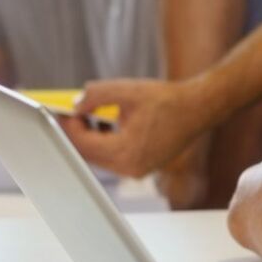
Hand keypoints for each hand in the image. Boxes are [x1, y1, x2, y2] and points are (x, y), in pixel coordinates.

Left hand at [61, 77, 220, 180]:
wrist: (198, 108)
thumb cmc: (167, 101)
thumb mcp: (127, 91)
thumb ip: (96, 96)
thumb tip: (75, 104)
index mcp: (126, 152)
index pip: (84, 144)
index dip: (69, 126)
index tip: (62, 110)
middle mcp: (130, 167)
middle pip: (89, 154)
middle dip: (76, 133)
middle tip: (67, 112)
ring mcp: (137, 169)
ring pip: (99, 156)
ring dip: (89, 136)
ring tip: (85, 113)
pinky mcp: (141, 164)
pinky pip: (113, 155)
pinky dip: (103, 140)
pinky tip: (102, 121)